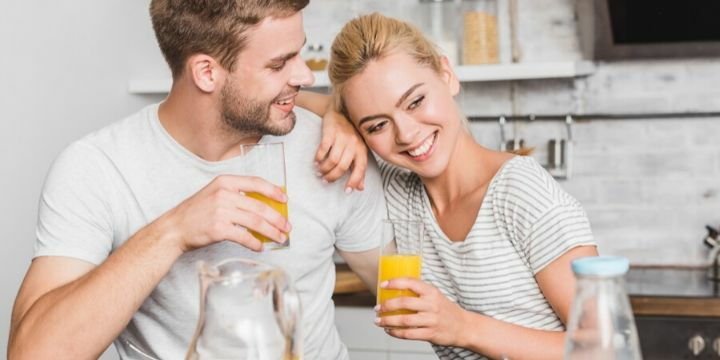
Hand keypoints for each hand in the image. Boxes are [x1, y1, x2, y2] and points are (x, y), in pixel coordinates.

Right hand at [157, 175, 290, 251]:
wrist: (174, 228)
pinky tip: (260, 246)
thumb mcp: (215, 193)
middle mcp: (224, 194)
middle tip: (287, 227)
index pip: (256, 183)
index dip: (274, 191)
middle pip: (260, 206)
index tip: (285, 200)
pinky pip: (244, 237)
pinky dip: (255, 243)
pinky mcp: (219, 229)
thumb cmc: (196, 212)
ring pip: (256, 222)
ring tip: (280, 238)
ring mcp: (221, 211)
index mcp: (225, 182)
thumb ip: (236, 195)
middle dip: (277, 218)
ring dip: (271, 232)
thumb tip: (264, 206)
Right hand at [315, 104, 367, 191]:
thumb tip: (360, 188)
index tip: (346, 191)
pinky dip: (319, 157)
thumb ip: (358, 169)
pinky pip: (324, 148)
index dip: (354, 181)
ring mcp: (342, 137)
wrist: (341, 112)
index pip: (360, 168)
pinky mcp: (330, 132)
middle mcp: (354, 144)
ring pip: (332, 159)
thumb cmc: (350, 135)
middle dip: (333, 176)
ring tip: (319, 172)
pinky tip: (316, 161)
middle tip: (325, 180)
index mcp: (362, 150)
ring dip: (324, 168)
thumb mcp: (358, 151)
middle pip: (343, 166)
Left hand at [374, 278, 467, 346]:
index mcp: (431, 292)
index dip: (394, 283)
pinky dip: (396, 333)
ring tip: (378, 321)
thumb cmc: (446, 310)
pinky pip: (408, 334)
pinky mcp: (430, 334)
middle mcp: (431, 305)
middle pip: (404, 303)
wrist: (464, 327)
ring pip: (404, 320)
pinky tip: (389, 331)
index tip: (382, 284)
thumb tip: (395, 289)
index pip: (410, 283)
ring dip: (387, 321)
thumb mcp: (435, 296)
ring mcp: (431, 320)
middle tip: (377, 308)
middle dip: (387, 305)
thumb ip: (419, 292)